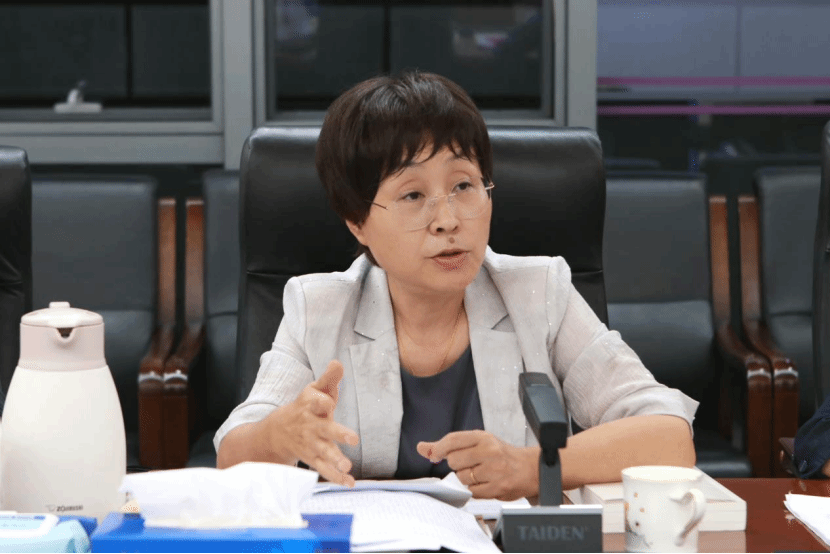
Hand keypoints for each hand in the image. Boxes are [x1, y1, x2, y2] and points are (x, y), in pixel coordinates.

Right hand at [266, 359, 358, 485]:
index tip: (328, 401)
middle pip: (324, 429)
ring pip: (324, 452)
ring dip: (336, 460)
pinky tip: (350, 483)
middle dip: (337, 433)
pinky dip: (336, 477)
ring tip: (347, 466)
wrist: (277, 432)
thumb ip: (329, 378)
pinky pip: (324, 469)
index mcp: (311, 406)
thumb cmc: (306, 407)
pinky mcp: (313, 458)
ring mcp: (311, 444)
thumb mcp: (315, 390)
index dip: (323, 400)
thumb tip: (338, 362)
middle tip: (353, 438)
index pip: (316, 401)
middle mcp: (311, 426)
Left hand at [417, 430, 538, 499]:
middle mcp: (489, 451)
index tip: (433, 454)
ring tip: (480, 473)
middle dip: (457, 465)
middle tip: (471, 464)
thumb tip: (422, 448)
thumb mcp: (479, 442)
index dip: (438, 448)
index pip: (453, 440)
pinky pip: (472, 492)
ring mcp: (494, 470)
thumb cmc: (502, 455)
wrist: (530, 468)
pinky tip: (484, 483)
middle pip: (454, 461)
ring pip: (462, 478)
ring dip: (465, 479)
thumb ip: (450, 445)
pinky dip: (474, 490)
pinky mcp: (497, 488)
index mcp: (483, 437)